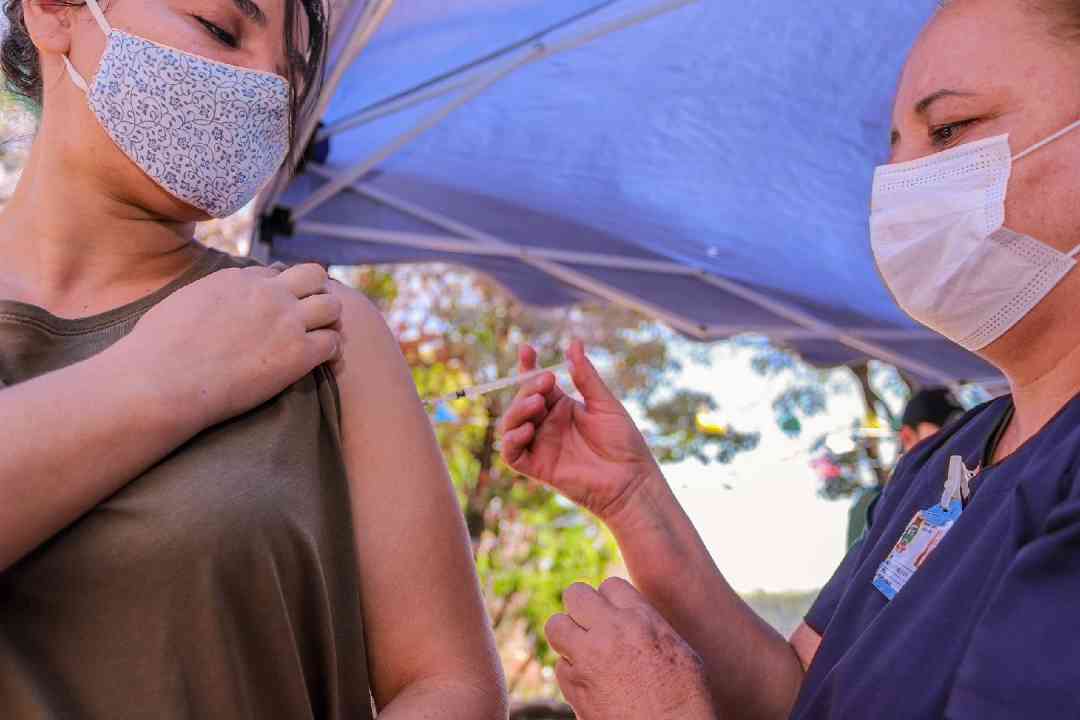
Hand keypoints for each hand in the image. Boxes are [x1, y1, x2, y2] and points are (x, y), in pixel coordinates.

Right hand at [119, 262, 341, 428]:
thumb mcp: (182, 303)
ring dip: (327, 321)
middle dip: (314, 293)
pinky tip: (312, 364)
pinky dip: (328, 352)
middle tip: (305, 320)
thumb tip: (208, 304)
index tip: (273, 312)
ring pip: (333, 305)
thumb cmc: (156, 350)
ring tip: (314, 341)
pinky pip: (332, 343)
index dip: (278, 292)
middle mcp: (267, 293)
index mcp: (237, 278)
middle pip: (314, 274)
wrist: (161, 381)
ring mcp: (286, 321)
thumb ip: (208, 297)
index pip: (275, 273)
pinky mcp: (297, 353)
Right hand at [497, 341, 657, 522]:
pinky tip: (525, 429)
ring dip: (517, 410)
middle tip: (548, 382)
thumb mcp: (605, 403)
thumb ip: (585, 377)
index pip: (536, 384)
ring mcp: (540, 445)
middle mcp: (547, 425)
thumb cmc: (623, 442)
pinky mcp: (537, 467)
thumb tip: (574, 343)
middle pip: (522, 401)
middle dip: (528, 387)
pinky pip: (511, 454)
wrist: (631, 480)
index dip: (527, 366)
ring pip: (510, 424)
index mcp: (562, 407)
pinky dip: (511, 440)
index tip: (527, 349)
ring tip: (537, 403)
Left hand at [547, 578, 716, 719]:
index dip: (610, 600)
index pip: (610, 585)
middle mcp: (611, 631)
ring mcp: (588, 658)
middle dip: (580, 608)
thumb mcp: (680, 652)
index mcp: (641, 619)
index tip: (614, 616)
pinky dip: (571, 673)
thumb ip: (650, 627)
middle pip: (575, 593)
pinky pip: (560, 666)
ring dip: (567, 636)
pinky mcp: (574, 687)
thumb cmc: (687, 701)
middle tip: (590, 627)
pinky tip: (589, 683)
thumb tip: (633, 619)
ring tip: (583, 652)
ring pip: (555, 625)